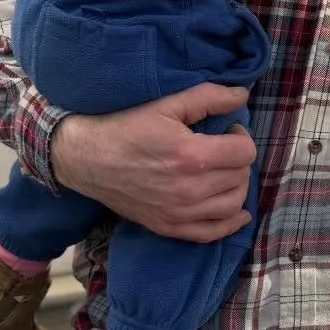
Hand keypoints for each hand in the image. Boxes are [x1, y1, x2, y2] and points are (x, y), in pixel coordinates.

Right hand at [50, 84, 255, 242]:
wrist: (85, 157)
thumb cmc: (124, 126)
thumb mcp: (165, 104)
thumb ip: (209, 97)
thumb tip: (242, 95)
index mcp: (192, 156)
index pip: (244, 152)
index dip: (240, 136)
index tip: (227, 130)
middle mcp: (189, 190)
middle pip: (240, 177)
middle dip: (237, 159)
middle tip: (222, 148)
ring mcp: (179, 213)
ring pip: (233, 204)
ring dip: (236, 186)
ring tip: (222, 171)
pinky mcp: (168, 227)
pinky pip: (212, 234)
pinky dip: (230, 223)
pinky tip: (236, 212)